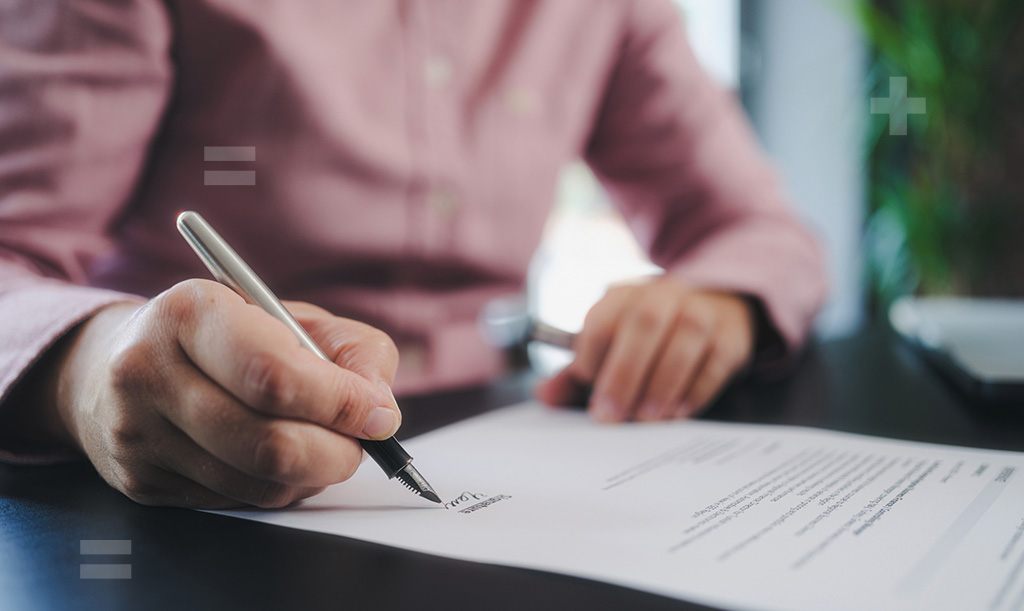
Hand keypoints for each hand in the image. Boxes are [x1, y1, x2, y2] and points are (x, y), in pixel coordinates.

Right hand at [45, 279, 400, 508]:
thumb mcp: (292, 316)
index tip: (377, 414)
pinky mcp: (142, 482)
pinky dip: (280, 488)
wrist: (120, 363)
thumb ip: (353, 350)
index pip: (274, 375)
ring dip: (314, 474)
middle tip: (360, 440)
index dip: (339, 403)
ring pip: (258, 483)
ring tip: (325, 445)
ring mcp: (138, 433)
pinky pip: (237, 502)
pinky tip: (283, 460)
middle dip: (337, 451)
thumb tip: (379, 406)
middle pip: (269, 443)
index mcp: (189, 312)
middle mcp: (149, 371)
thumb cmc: (226, 335)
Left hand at [536, 278, 755, 421]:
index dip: (591, 354)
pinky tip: (678, 412)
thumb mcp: (612, 345)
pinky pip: (716, 359)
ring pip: (685, 336)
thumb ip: (578, 372)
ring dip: (663, 382)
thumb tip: (544, 397)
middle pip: (643, 323)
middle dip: (624, 373)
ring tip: (646, 418)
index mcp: (625, 295)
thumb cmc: (649, 337)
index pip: (603, 318)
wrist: (713, 309)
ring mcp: (702, 311)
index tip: (586, 386)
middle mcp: (664, 295)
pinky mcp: (730, 335)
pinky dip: (696, 389)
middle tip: (610, 416)